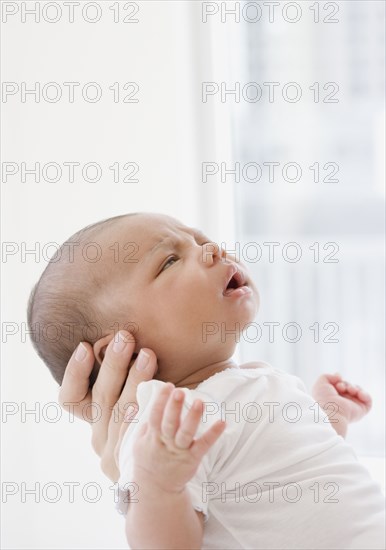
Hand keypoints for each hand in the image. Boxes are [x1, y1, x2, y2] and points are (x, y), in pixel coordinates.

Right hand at [58, 331, 157, 481]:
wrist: (163, 471)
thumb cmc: (146, 422)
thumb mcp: (127, 402)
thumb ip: (122, 378)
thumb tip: (122, 338)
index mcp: (92, 419)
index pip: (71, 398)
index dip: (75, 372)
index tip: (85, 347)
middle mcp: (99, 436)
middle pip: (101, 397)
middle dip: (113, 364)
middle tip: (124, 337)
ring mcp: (116, 450)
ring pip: (123, 410)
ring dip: (135, 379)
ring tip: (147, 354)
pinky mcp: (136, 458)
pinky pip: (142, 430)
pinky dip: (149, 409)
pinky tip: (159, 391)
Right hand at [120, 383, 225, 493]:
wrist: (155, 490)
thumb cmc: (146, 460)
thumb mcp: (135, 443)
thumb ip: (131, 424)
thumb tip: (132, 406)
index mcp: (151, 437)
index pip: (154, 416)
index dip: (160, 401)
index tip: (167, 385)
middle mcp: (164, 444)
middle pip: (168, 424)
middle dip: (173, 408)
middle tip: (179, 391)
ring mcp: (179, 452)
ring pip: (185, 434)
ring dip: (192, 418)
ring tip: (200, 402)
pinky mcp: (192, 460)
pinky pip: (203, 446)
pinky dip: (213, 434)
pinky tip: (222, 422)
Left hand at [312, 373, 371, 424]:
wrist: (331, 412)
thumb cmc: (323, 399)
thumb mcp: (320, 383)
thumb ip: (328, 376)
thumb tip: (339, 376)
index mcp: (332, 398)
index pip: (339, 386)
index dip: (339, 380)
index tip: (337, 379)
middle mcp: (342, 402)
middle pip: (348, 387)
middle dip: (345, 384)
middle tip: (340, 387)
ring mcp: (352, 406)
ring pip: (357, 391)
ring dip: (354, 387)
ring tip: (350, 390)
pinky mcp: (361, 410)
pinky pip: (368, 400)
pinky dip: (364, 394)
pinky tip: (357, 393)